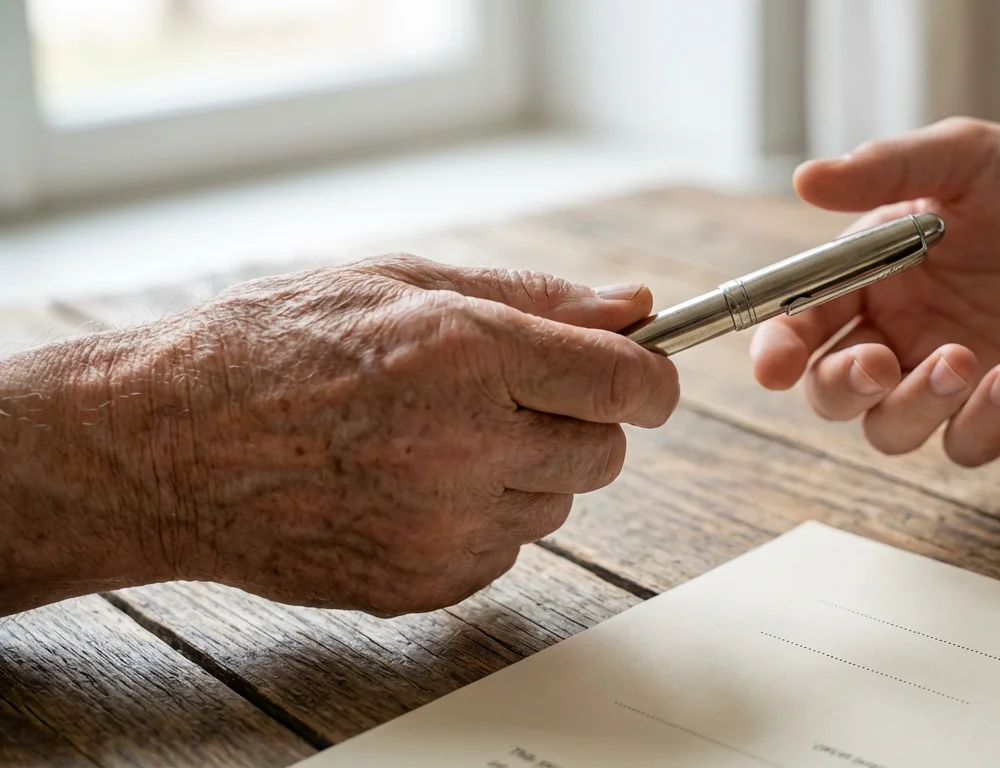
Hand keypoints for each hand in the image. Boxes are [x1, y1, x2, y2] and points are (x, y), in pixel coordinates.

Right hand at [0, 255, 677, 615]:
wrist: (165, 446)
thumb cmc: (270, 348)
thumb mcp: (399, 284)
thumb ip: (533, 296)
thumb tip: (634, 306)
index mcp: (467, 353)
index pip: (626, 382)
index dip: (649, 376)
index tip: (641, 374)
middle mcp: (467, 446)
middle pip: (605, 452)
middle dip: (579, 420)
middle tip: (510, 396)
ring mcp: (445, 526)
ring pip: (555, 504)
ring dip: (524, 472)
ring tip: (436, 439)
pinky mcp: (424, 583)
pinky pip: (503, 550)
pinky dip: (480, 519)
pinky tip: (410, 485)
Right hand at [751, 118, 999, 465]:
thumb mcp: (967, 157)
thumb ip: (888, 167)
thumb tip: (806, 177)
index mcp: (870, 276)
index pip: (802, 322)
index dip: (779, 349)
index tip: (775, 366)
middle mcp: (897, 333)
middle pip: (830, 391)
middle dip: (839, 387)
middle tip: (877, 363)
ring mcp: (946, 378)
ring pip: (888, 430)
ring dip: (911, 407)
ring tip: (964, 360)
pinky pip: (964, 446)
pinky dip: (977, 425)